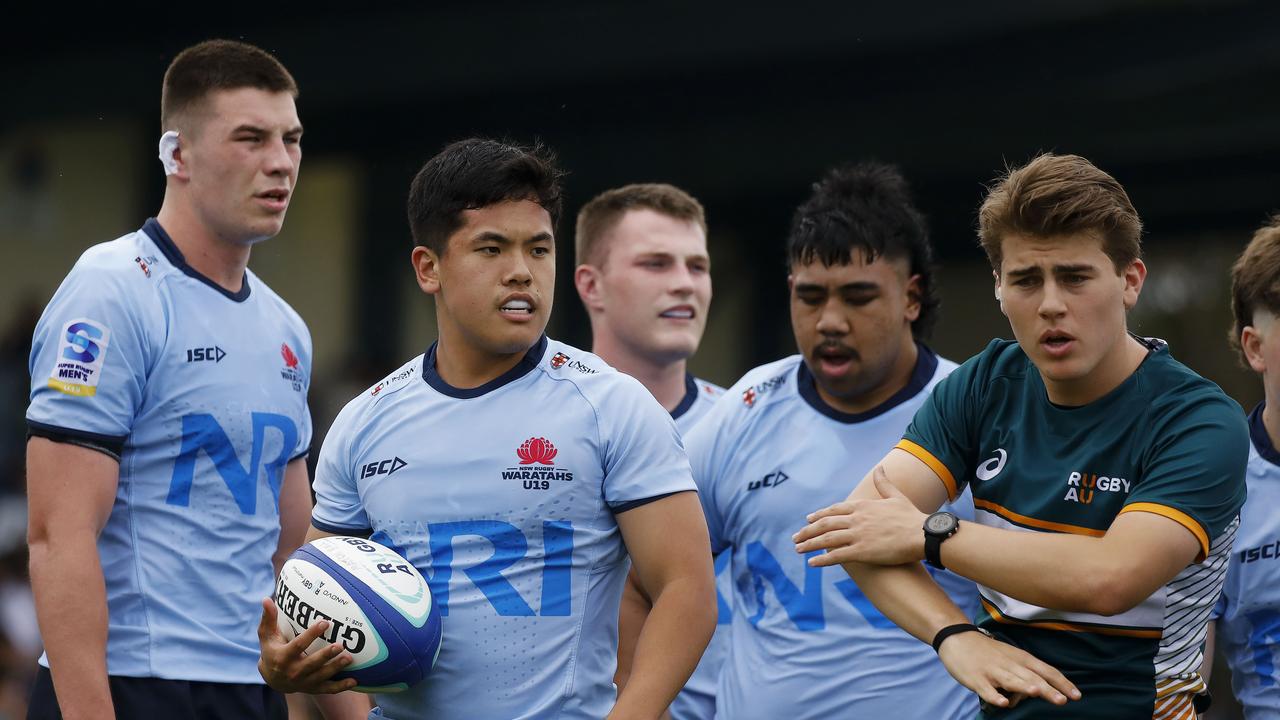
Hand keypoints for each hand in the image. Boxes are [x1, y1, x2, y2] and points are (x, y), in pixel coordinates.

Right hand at [256, 598, 358, 693]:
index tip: (325, 622)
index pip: (298, 645)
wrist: (272, 678)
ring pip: (321, 676)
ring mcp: (303, 682)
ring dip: (336, 668)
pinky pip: (328, 689)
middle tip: (340, 645)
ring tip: (349, 658)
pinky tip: (354, 681)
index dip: (311, 634)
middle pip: (312, 663)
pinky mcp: (312, 689)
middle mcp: (293, 672)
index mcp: (283, 658)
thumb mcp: (266, 636)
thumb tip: (267, 599)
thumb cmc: (272, 650)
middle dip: (326, 655)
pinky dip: (341, 687)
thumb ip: (268, 618)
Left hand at [792, 468, 927, 566]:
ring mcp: (858, 535)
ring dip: (809, 544)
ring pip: (826, 539)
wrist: (924, 534)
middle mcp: (856, 519)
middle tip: (795, 537)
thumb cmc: (912, 517)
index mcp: (863, 506)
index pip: (834, 510)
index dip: (820, 515)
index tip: (808, 519)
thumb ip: (884, 483)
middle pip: (825, 524)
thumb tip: (879, 467)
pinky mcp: (862, 552)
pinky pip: (836, 556)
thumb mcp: (896, 496)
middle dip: (808, 531)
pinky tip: (812, 563)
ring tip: (797, 549)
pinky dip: (822, 560)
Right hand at [937, 630, 1080, 709]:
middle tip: (1063, 700)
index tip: (1077, 695)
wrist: (958, 638)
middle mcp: (1010, 664)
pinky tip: (1002, 703)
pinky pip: (987, 690)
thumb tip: (1039, 691)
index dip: (1061, 683)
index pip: (1046, 671)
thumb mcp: (1011, 657)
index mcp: (1021, 658)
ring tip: (1036, 693)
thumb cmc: (989, 651)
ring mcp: (993, 672)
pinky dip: (994, 696)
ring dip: (1024, 687)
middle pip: (1031, 677)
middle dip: (1047, 689)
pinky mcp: (976, 679)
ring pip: (1011, 680)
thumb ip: (1026, 673)